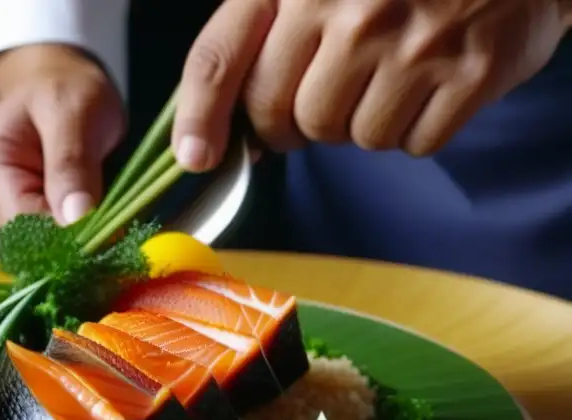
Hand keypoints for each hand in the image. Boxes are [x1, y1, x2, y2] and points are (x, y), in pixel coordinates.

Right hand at [0, 44, 124, 226]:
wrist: (61, 76)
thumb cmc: (65, 84)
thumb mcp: (73, 112)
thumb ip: (71, 163)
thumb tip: (75, 220)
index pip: (21, 222)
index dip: (61, 239)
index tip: (105, 243)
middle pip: (31, 238)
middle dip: (73, 243)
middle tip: (118, 246)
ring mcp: (8, 201)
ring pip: (46, 240)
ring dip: (80, 241)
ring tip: (115, 238)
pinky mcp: (31, 207)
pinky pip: (56, 231)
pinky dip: (81, 233)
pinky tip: (105, 232)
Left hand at [173, 0, 569, 168]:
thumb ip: (261, 37)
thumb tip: (217, 135)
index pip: (220, 57)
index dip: (199, 117)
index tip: (196, 157)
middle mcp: (351, 6)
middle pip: (285, 116)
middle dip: (296, 122)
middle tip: (324, 95)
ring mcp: (413, 41)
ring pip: (347, 136)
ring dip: (360, 122)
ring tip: (389, 75)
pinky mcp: (470, 72)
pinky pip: (410, 143)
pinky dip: (415, 128)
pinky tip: (428, 85)